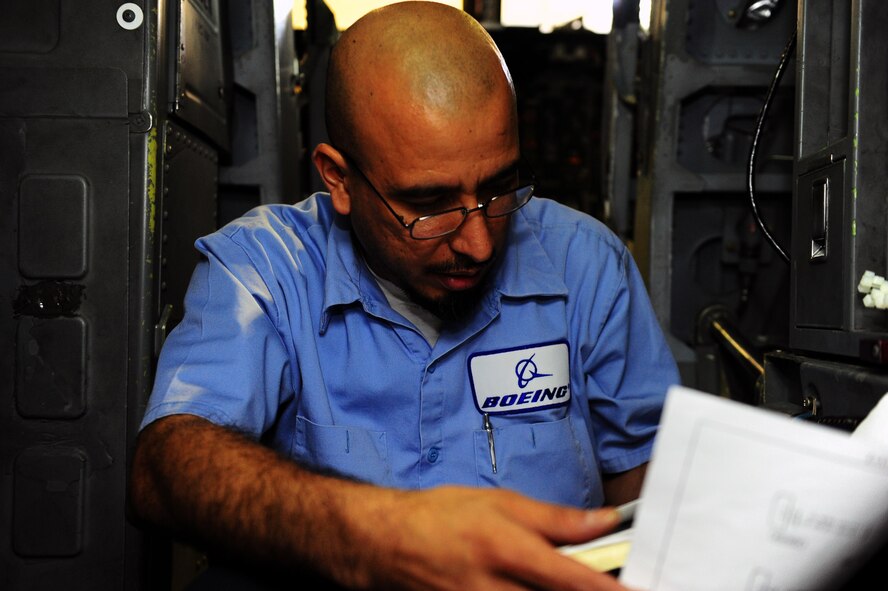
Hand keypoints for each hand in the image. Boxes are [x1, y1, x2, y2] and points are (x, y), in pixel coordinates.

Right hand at [356, 486, 633, 590]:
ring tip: (571, 583)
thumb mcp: (501, 502)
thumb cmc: (444, 516)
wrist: (390, 542)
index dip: (608, 590)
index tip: (638, 589)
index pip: (571, 579)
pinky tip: (539, 589)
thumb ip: (556, 518)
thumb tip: (605, 521)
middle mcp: (493, 588)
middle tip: (609, 583)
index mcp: (505, 549)